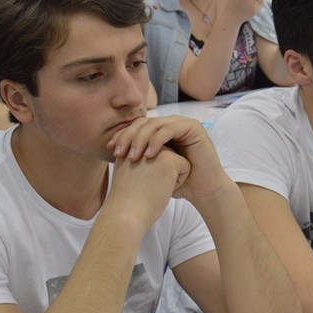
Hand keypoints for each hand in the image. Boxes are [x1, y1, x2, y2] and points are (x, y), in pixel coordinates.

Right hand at [105, 146, 191, 231]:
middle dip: (162, 172)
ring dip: (170, 176)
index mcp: (132, 143)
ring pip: (177, 160)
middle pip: (166, 156)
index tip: (138, 184)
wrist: (125, 213)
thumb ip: (138, 159)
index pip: (154, 153)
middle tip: (144, 185)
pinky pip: (186, 167)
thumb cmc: (127, 199)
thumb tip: (156, 161)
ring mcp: (157, 148)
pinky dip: (179, 181)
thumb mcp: (128, 172)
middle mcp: (144, 142)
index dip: (151, 172)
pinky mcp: (170, 158)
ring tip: (152, 186)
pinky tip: (162, 188)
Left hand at [107, 116, 229, 202]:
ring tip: (133, 156)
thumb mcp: (151, 168)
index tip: (110, 150)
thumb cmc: (177, 183)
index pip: (137, 126)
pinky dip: (157, 141)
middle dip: (128, 136)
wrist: (202, 190)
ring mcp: (183, 123)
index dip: (122, 136)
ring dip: (141, 139)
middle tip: (118, 152)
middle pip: (144, 122)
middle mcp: (171, 123)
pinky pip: (169, 129)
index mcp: (160, 130)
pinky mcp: (193, 127)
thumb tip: (110, 151)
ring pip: (155, 124)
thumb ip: (136, 157)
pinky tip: (149, 156)